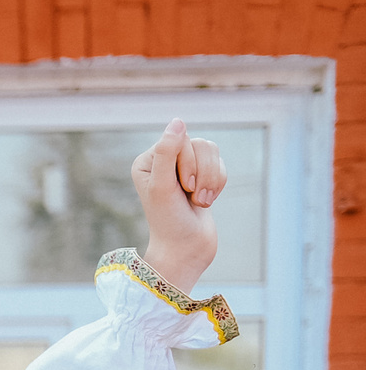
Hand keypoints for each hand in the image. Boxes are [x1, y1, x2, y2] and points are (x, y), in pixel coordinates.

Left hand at [132, 119, 225, 292]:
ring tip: (200, 201)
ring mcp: (183, 168)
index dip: (187, 163)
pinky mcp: (201, 176)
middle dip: (201, 173)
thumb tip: (178, 121)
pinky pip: (221, 165)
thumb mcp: (163, 186)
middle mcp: (163, 161)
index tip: (180, 188)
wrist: (186, 248)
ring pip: (213, 152)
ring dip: (211, 179)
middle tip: (189, 196)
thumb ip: (167, 152)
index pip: (180, 140)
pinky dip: (218, 184)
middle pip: (200, 144)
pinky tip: (206, 201)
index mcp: (147, 161)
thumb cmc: (169, 220)